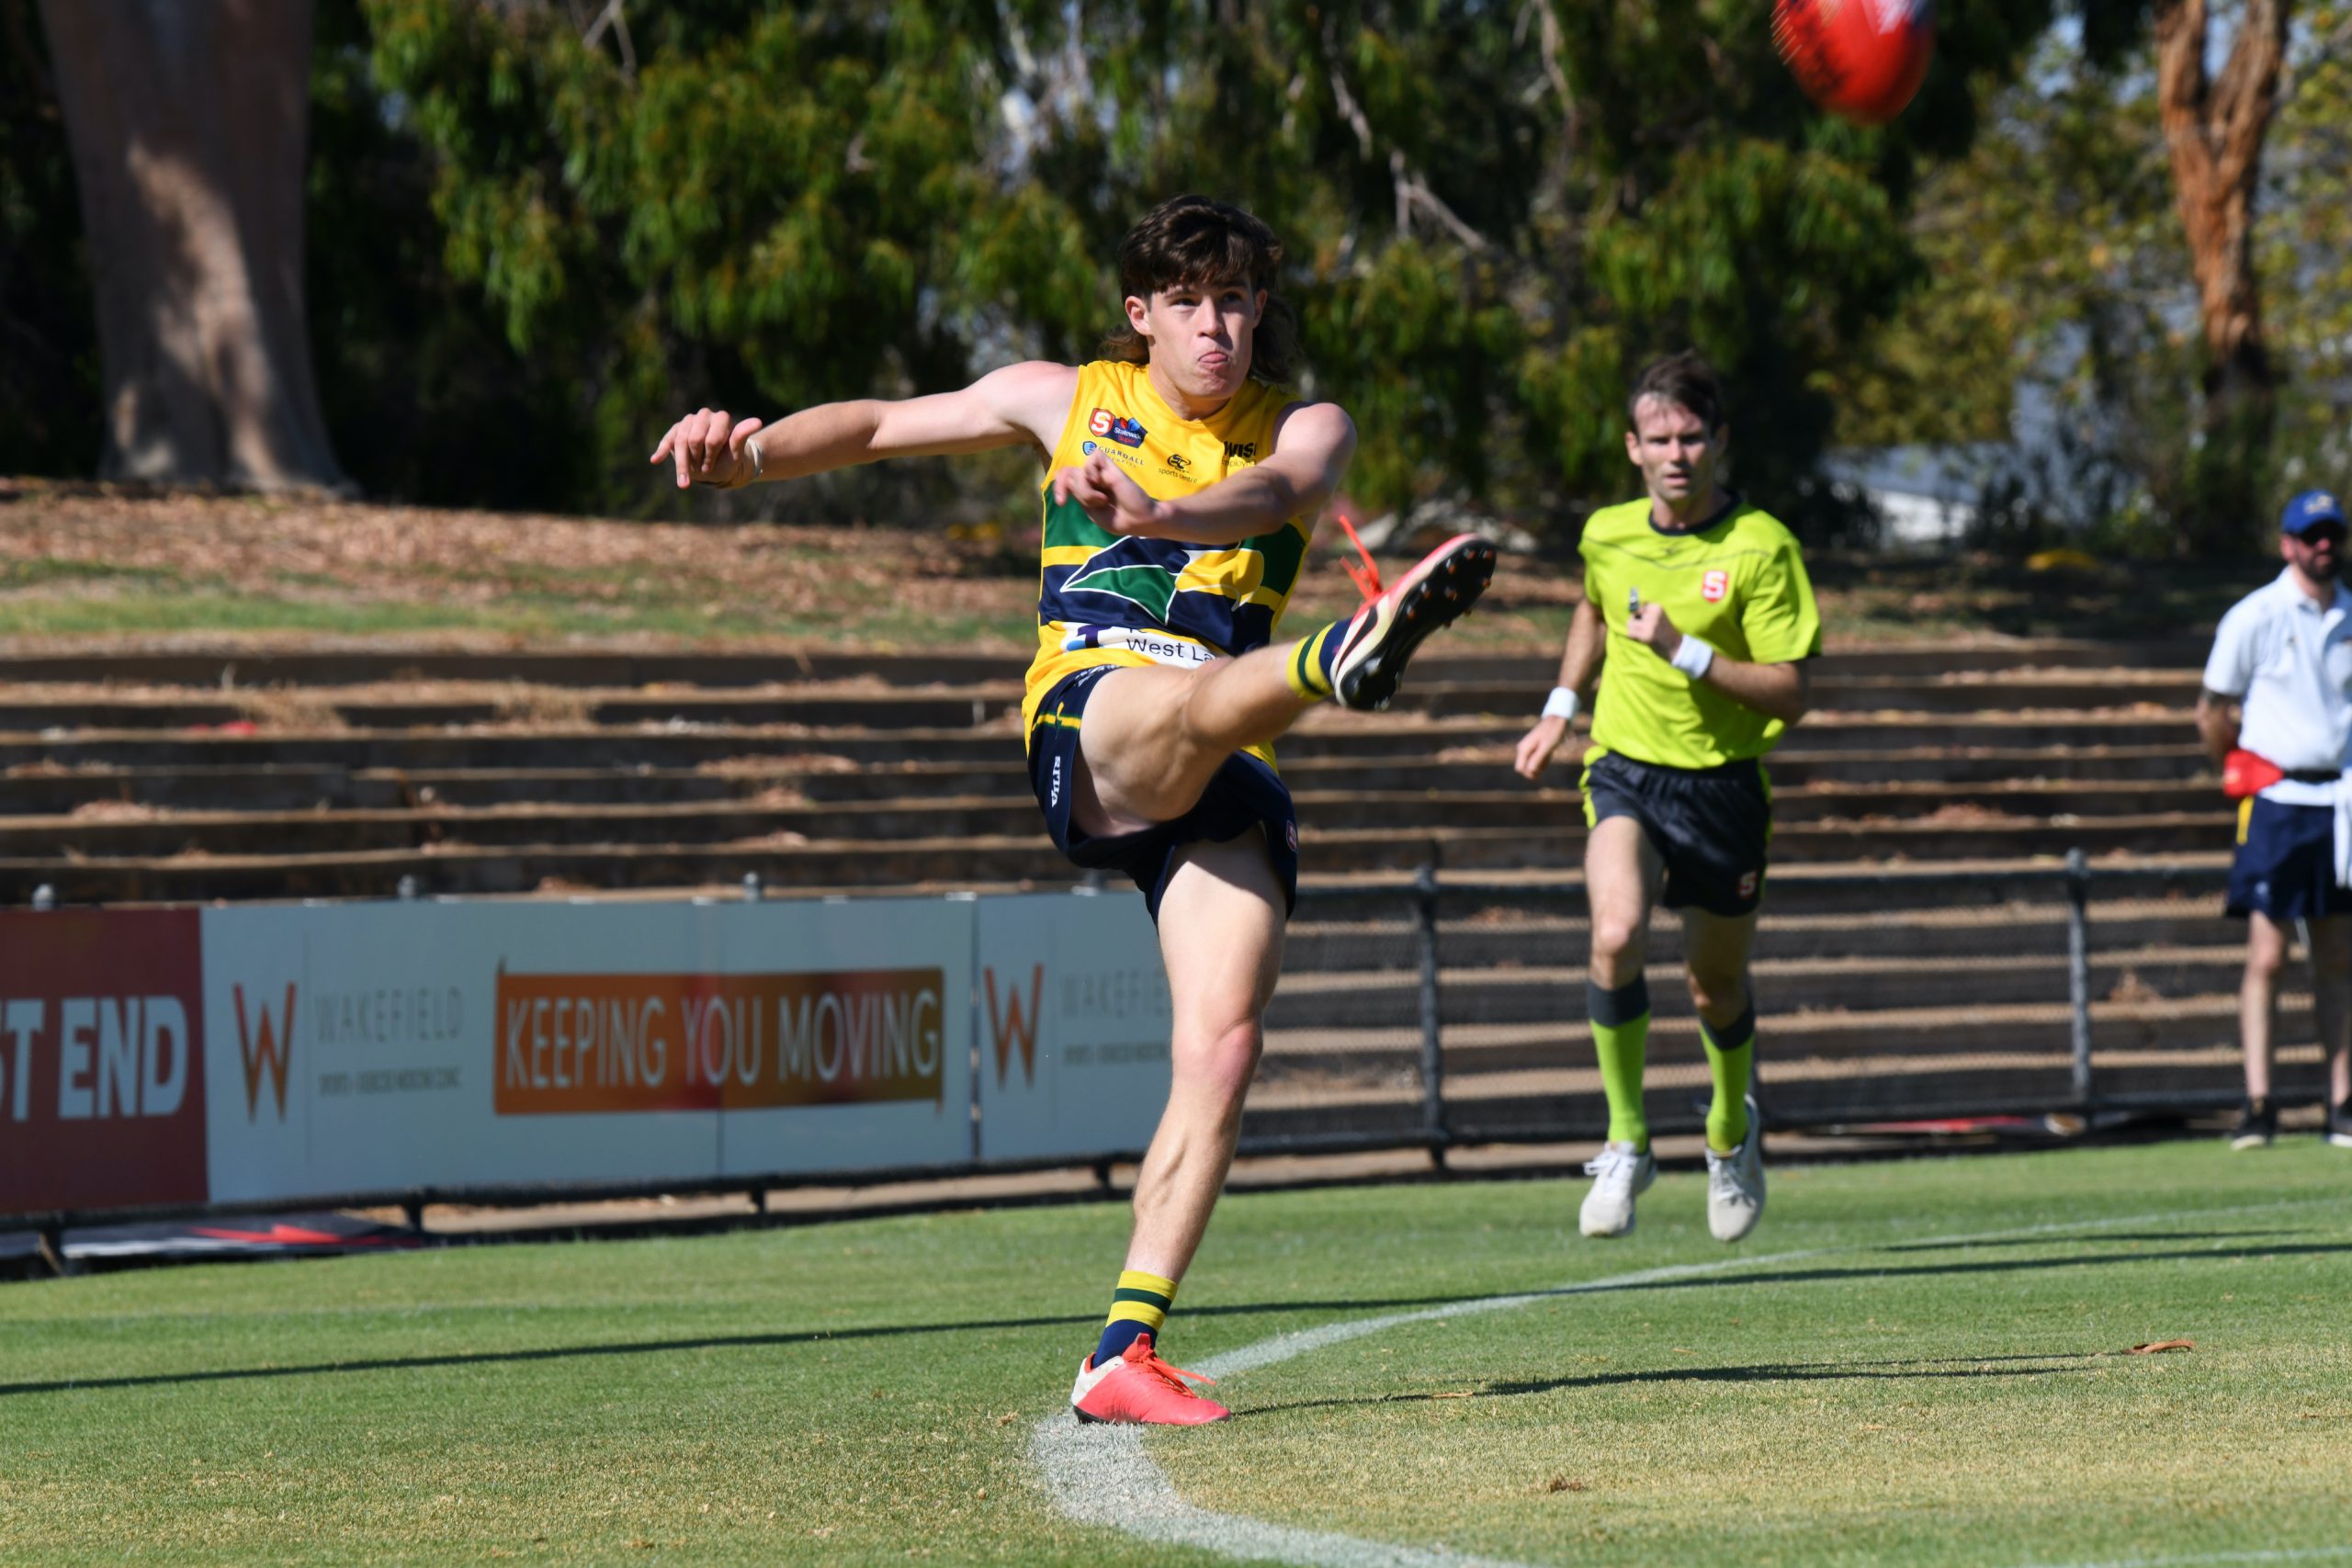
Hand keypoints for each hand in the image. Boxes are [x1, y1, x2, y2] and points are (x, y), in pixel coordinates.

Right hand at [649, 408, 766, 489]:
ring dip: (683, 463)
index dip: (710, 456)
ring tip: (684, 482)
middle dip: (697, 459)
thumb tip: (757, 421)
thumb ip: (742, 436)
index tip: (712, 467)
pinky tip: (656, 460)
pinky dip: (662, 451)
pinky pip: (668, 440)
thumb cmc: (728, 460)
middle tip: (703, 469)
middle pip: (694, 439)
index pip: (711, 439)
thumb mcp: (736, 453)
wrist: (717, 467)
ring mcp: (689, 421)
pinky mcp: (676, 430)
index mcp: (722, 419)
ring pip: (680, 441)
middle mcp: (705, 415)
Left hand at [1050, 452, 1166, 535]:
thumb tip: (1072, 477)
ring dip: (1086, 490)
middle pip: (1068, 474)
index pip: (1064, 478)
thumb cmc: (1119, 519)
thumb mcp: (1092, 512)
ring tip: (1102, 500)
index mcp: (1085, 489)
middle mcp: (1091, 479)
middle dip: (1073, 491)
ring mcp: (1101, 472)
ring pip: (1078, 470)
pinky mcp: (1111, 466)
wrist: (1140, 519)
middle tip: (1088, 504)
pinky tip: (1101, 483)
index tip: (1062, 504)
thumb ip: (1080, 495)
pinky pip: (1093, 457)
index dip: (1058, 487)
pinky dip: (1092, 471)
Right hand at [1514, 715, 1569, 781]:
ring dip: (1541, 764)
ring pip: (1532, 765)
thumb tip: (1530, 771)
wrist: (1558, 720)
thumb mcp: (1547, 747)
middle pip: (1525, 768)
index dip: (1529, 773)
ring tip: (1549, 754)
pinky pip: (1536, 761)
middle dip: (1536, 769)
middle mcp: (1523, 749)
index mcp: (1523, 748)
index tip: (1541, 770)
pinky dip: (1543, 760)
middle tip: (1547, 759)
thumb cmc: (1553, 732)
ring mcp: (1528, 749)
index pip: (1520, 768)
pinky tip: (1549, 753)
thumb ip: (1538, 759)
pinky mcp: (1534, 749)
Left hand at [1627, 599, 1682, 660]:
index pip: (1639, 606)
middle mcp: (1653, 615)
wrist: (1675, 645)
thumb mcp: (1658, 616)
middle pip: (1633, 615)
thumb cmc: (1664, 630)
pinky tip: (1642, 639)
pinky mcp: (1645, 636)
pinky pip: (1630, 633)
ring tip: (1643, 634)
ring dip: (1633, 630)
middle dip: (1635, 623)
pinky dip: (1633, 637)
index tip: (1647, 620)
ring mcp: (1649, 625)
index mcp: (1657, 608)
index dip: (1640, 614)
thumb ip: (1646, 612)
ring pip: (1630, 624)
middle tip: (1645, 629)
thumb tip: (1631, 611)